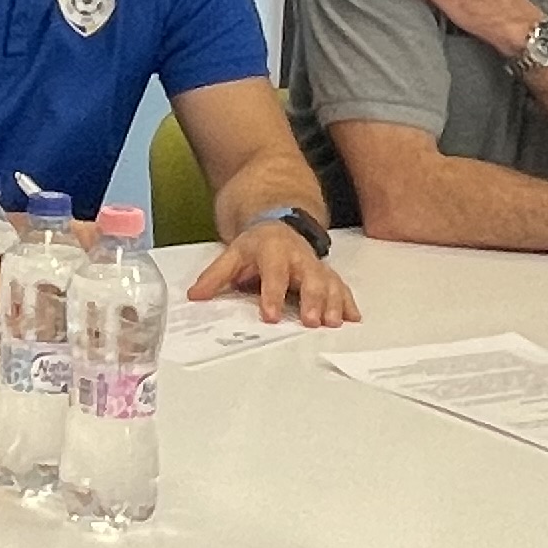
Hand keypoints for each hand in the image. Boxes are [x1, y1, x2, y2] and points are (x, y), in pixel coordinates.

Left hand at [190, 224, 359, 325]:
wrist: (280, 225)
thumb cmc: (257, 245)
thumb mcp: (233, 254)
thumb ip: (215, 275)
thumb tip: (195, 296)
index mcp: (274, 251)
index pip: (274, 274)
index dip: (272, 295)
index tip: (269, 316)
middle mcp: (300, 258)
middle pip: (309, 278)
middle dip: (312, 300)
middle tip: (311, 321)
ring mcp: (316, 266)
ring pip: (329, 283)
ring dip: (333, 303)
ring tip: (333, 323)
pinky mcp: (328, 275)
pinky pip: (341, 287)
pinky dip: (348, 302)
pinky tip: (353, 318)